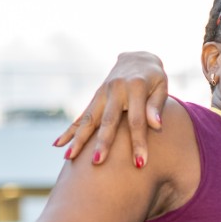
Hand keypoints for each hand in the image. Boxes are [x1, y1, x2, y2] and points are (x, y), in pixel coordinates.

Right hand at [52, 51, 169, 167]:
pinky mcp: (95, 97)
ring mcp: (102, 93)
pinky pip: (81, 116)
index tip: (140, 163)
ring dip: (79, 139)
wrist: (138, 58)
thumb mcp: (162, 86)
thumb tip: (157, 126)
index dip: (138, 142)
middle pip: (108, 121)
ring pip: (89, 119)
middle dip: (103, 142)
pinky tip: (58, 144)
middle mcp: (115, 90)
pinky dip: (70, 131)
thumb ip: (156, 105)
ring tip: (69, 158)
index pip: (137, 120)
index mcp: (136, 87)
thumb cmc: (155, 78)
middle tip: (97, 162)